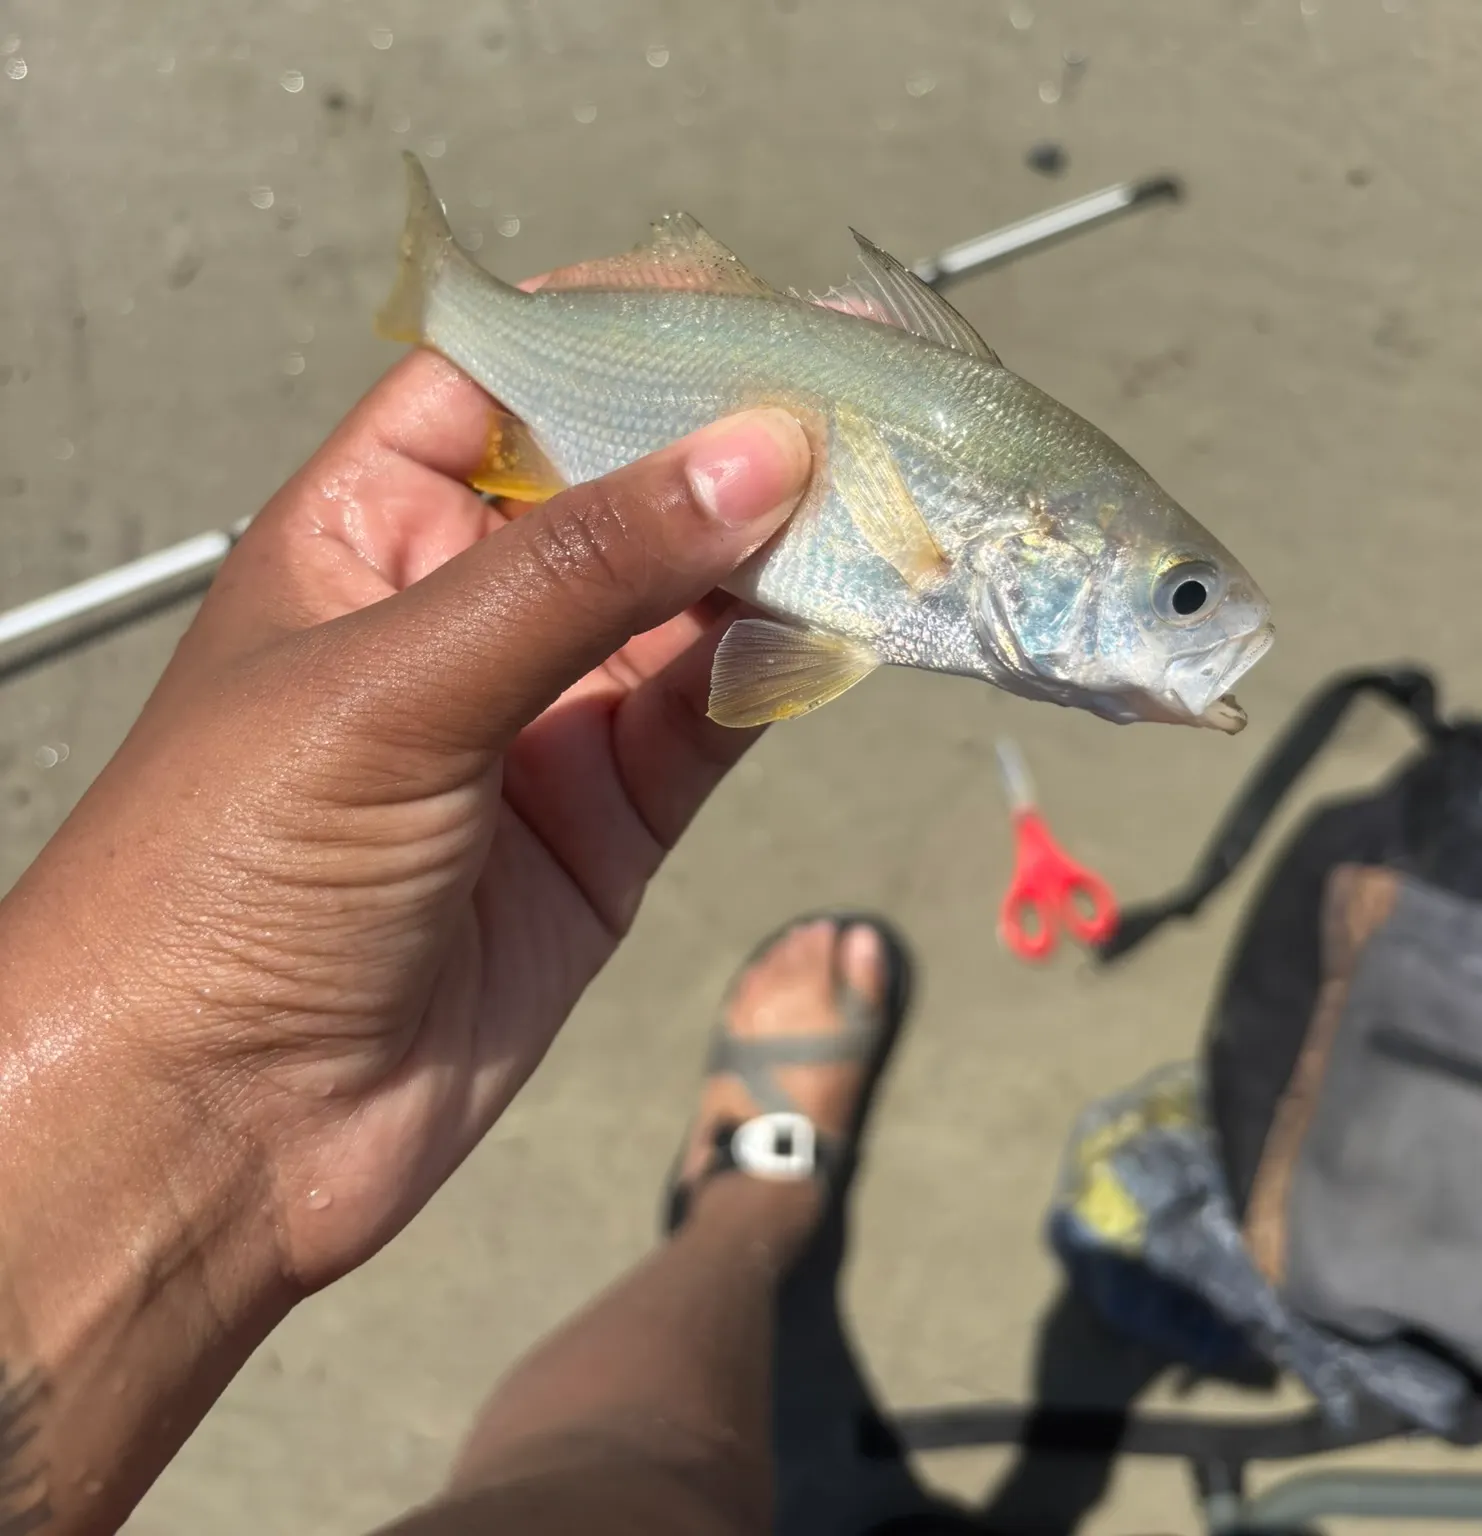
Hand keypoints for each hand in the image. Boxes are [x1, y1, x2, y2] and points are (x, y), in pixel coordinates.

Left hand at [0, 352, 810, 1294]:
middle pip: (625, 492)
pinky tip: (841, 630)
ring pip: (690, 606)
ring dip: (783, 562)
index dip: (625, 337)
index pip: (506, 380)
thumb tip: (761, 448)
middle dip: (737, 451)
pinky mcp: (606, 820)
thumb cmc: (232, 877)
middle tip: (873, 406)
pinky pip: (712, 719)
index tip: (757, 313)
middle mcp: (464, 612)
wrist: (215, 1133)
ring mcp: (544, 719)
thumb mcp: (395, 689)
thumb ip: (584, 571)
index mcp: (367, 531)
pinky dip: (778, 675)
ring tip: (892, 507)